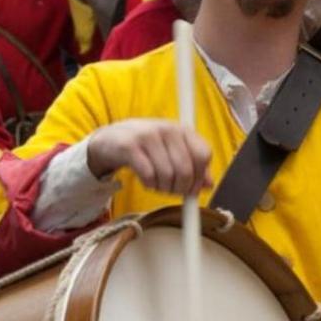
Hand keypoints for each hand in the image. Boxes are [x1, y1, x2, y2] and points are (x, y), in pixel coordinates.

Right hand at [86, 119, 211, 194]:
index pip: (203, 155)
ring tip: (158, 185)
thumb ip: (193, 166)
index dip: (200, 177)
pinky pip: (148, 175)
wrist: (110, 139)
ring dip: (164, 188)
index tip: (192, 189)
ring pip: (167, 175)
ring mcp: (148, 136)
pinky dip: (150, 185)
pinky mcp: (130, 147)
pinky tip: (147, 182)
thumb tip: (209, 185)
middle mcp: (167, 129)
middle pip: (186, 169)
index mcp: (182, 130)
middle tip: (173, 191)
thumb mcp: (172, 151)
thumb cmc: (147, 147)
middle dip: (181, 188)